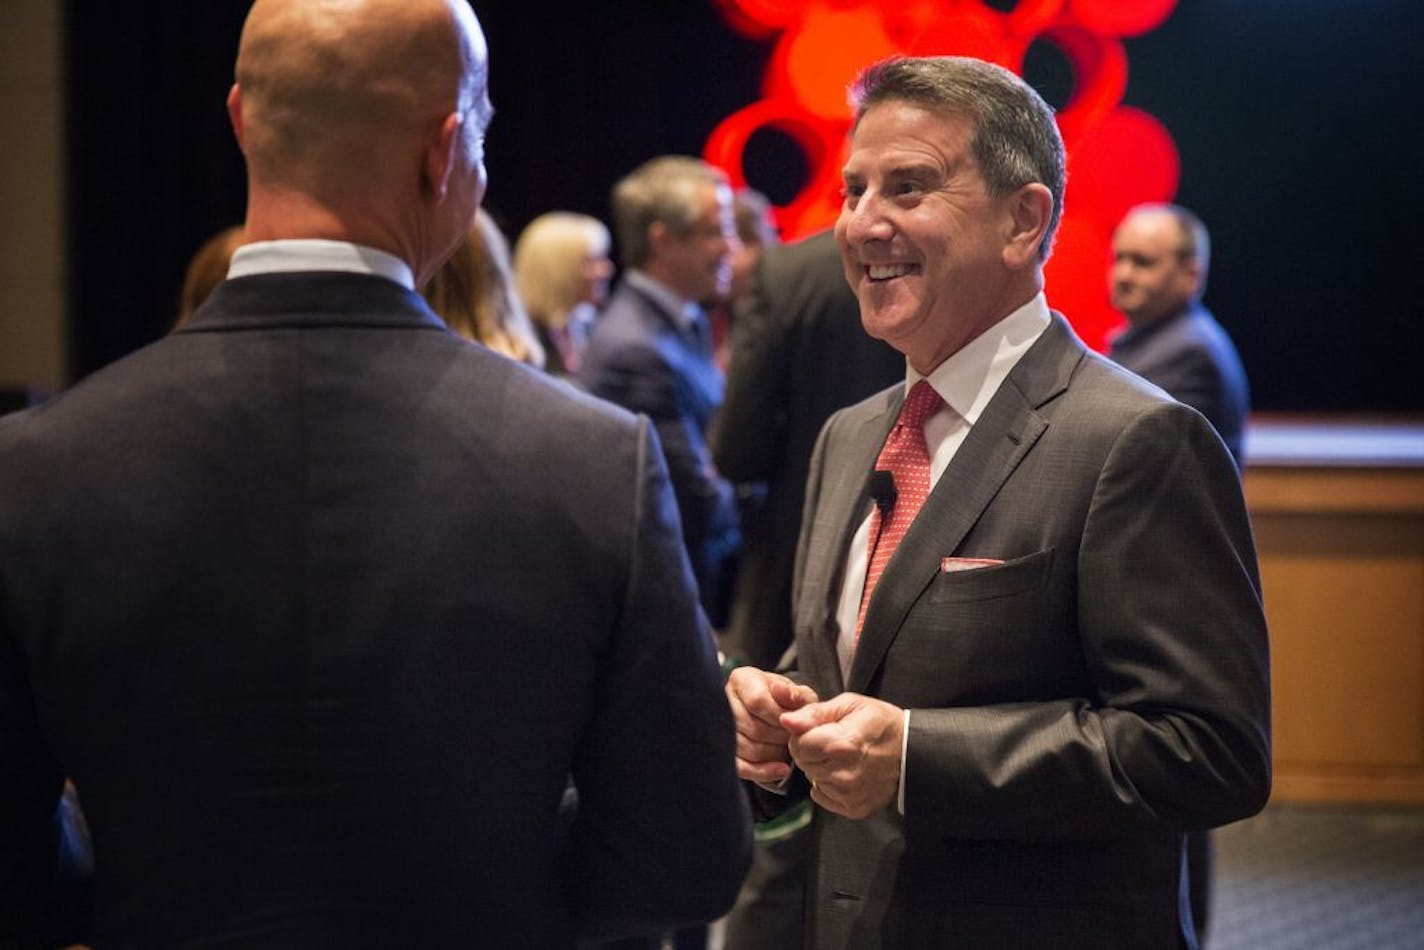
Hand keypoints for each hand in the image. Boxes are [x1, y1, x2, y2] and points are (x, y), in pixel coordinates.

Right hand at [725, 667, 817, 784]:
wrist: (782, 720)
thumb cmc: (790, 705)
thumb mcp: (800, 695)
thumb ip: (795, 694)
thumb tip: (779, 690)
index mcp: (742, 679)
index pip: (756, 701)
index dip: (779, 717)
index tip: (793, 723)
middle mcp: (725, 700)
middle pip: (751, 727)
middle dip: (779, 737)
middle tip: (793, 739)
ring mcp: (721, 727)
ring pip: (746, 748)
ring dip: (774, 754)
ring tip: (788, 749)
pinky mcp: (724, 752)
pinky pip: (740, 767)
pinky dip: (763, 772)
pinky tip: (781, 770)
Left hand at [781, 692, 903, 819]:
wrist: (911, 751)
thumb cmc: (880, 723)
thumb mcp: (850, 705)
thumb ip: (814, 713)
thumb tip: (786, 721)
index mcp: (842, 744)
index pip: (797, 744)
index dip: (804, 734)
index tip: (819, 730)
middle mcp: (844, 773)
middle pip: (802, 763)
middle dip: (811, 751)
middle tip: (832, 742)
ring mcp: (850, 794)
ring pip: (812, 779)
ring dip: (821, 768)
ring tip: (843, 757)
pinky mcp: (854, 808)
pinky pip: (823, 796)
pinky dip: (829, 785)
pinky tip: (847, 773)